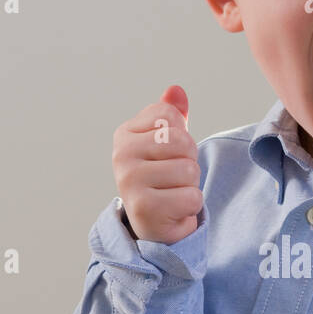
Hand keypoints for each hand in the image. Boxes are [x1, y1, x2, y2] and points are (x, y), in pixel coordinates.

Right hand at [112, 84, 203, 244]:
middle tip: (174, 177)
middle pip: (182, 142)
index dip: (181, 135)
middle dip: (189, 161)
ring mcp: (130, 181)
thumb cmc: (161, 177)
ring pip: (189, 170)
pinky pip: (191, 197)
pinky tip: (174, 210)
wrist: (153, 223)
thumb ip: (171, 115)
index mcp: (125, 134)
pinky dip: (191, 206)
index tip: (168, 153)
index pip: (170, 116)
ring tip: (173, 192)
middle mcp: (121, 155)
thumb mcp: (165, 142)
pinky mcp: (145, 208)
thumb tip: (176, 90)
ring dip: (190, 185)